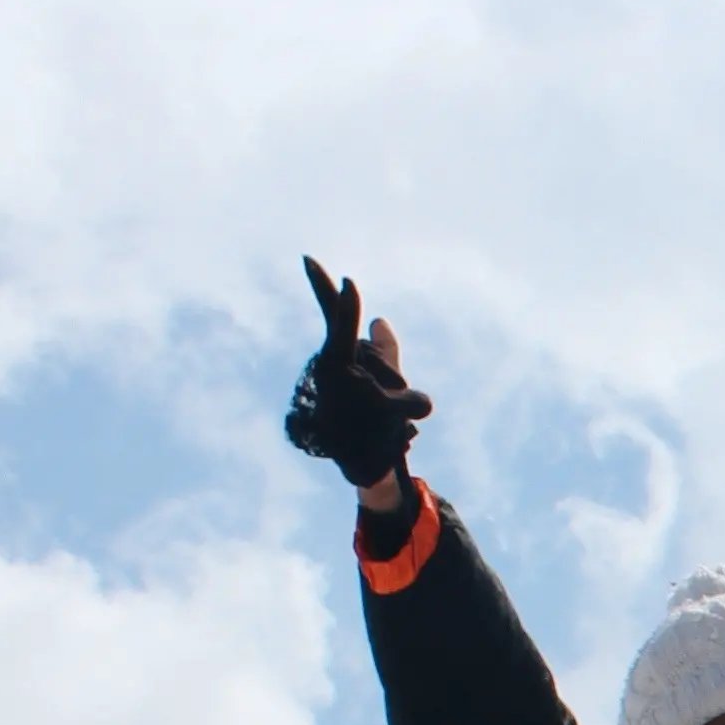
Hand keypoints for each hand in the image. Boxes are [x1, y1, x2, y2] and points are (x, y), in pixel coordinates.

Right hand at [285, 257, 434, 492]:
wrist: (367, 464)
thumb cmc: (369, 421)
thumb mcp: (383, 380)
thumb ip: (383, 351)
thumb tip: (380, 319)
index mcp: (340, 359)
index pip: (333, 317)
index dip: (323, 288)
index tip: (309, 260)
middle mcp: (335, 371)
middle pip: (342, 333)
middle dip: (344, 309)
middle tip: (344, 279)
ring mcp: (347, 393)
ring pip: (383, 370)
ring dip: (403, 396)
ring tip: (406, 411)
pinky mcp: (368, 415)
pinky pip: (407, 401)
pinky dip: (415, 406)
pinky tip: (415, 417)